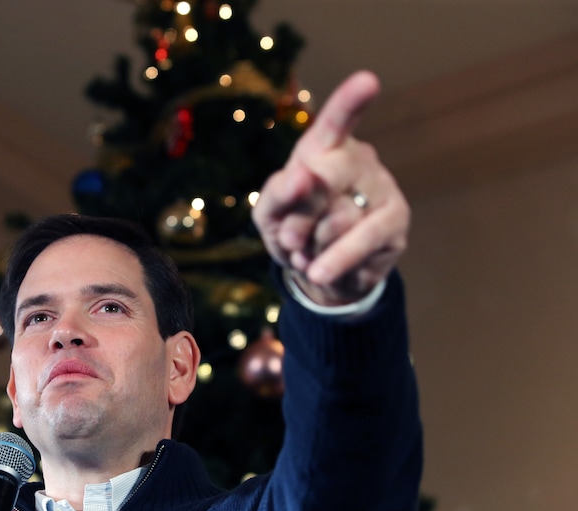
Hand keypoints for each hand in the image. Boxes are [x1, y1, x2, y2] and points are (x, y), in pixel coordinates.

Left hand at [252, 71, 409, 305]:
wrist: (319, 273)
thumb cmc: (292, 229)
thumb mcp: (269, 214)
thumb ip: (276, 194)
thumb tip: (301, 176)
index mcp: (323, 148)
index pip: (334, 123)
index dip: (349, 103)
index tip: (367, 81)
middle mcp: (358, 159)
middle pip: (324, 178)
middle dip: (298, 216)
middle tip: (289, 237)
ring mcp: (382, 187)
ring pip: (338, 218)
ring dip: (312, 245)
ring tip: (309, 250)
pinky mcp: (396, 221)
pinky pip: (361, 241)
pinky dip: (334, 261)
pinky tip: (318, 272)